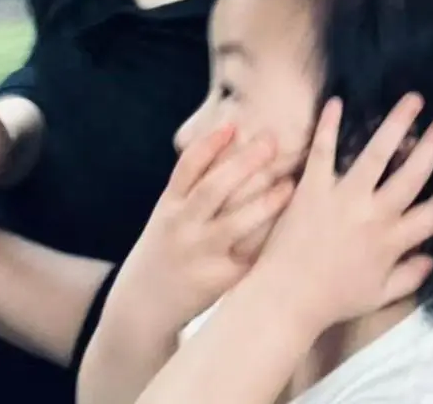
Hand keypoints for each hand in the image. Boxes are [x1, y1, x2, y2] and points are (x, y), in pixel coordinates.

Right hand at [104, 125, 294, 347]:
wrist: (142, 308)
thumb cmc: (165, 249)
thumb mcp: (167, 214)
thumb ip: (192, 185)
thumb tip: (231, 138)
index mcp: (168, 206)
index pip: (187, 168)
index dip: (210, 144)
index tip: (233, 125)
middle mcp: (181, 228)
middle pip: (214, 189)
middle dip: (244, 163)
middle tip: (272, 141)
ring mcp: (199, 255)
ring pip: (235, 223)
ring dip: (265, 200)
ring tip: (289, 183)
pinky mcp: (218, 282)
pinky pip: (248, 255)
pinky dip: (268, 237)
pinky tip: (290, 223)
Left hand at [252, 93, 432, 331]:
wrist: (286, 299)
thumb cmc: (333, 299)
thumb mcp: (379, 296)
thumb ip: (410, 277)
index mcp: (392, 242)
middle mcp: (374, 215)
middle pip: (412, 175)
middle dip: (432, 145)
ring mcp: (343, 197)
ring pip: (375, 154)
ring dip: (396, 124)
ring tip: (413, 99)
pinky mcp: (313, 188)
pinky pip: (323, 151)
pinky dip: (329, 125)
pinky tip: (338, 100)